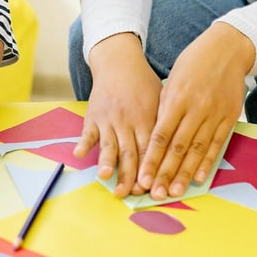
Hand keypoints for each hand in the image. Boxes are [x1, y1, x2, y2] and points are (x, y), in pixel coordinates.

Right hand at [74, 34, 161, 196]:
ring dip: (107, 162)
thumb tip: (178, 152)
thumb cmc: (144, 85)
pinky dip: (84, 143)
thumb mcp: (161, 100)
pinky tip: (79, 154)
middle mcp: (128, 121)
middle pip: (129, 152)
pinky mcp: (94, 115)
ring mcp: (109, 119)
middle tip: (128, 193)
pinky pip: (88, 132)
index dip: (150, 170)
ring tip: (105, 177)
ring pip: (109, 145)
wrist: (119, 62)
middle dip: (128, 175)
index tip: (150, 188)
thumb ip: (166, 126)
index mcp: (148, 119)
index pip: (150, 149)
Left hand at [137, 22, 252, 199]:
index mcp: (176, 98)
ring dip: (185, 173)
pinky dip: (207, 162)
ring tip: (174, 191)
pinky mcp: (229, 117)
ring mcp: (214, 114)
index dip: (151, 159)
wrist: (228, 48)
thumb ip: (165, 107)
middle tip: (155, 193)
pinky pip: (217, 144)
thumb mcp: (173, 79)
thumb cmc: (194, 62)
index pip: (161, 135)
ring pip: (197, 149)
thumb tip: (156, 135)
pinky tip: (199, 177)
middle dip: (165, 172)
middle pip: (178, 147)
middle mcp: (195, 108)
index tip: (142, 177)